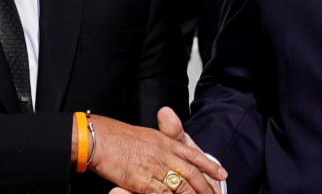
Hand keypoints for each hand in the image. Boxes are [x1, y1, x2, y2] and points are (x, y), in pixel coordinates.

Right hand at [96, 108, 224, 193]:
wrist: (100, 138)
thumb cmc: (119, 137)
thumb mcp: (147, 134)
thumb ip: (164, 136)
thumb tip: (174, 135)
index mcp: (166, 142)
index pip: (193, 154)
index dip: (208, 165)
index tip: (221, 173)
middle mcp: (165, 154)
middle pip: (191, 174)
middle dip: (205, 187)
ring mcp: (155, 169)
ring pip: (181, 187)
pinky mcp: (143, 182)